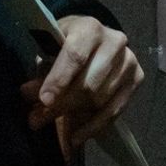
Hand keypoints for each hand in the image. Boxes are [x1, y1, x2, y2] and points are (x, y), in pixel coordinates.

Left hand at [21, 15, 143, 155]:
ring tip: (52, 124)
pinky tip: (77, 136)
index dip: (59, 80)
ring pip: (100, 99)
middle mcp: (114, 42)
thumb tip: (28, 94)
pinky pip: (115, 110)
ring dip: (74, 117)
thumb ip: (42, 72)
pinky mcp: (137, 78)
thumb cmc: (66, 43)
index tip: (44, 100)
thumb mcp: (50, 50)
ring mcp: (129, 60)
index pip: (76, 56)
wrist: (93, 39)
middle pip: (89, 83)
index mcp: (89, 28)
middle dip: (62, 104)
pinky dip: (94, 127)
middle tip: (36, 119)